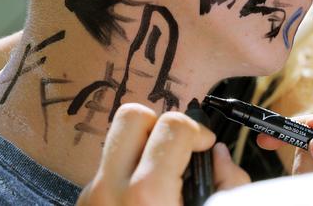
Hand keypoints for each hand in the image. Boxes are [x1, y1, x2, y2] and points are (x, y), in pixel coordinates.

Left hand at [77, 103, 249, 205]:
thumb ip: (228, 183)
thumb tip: (218, 155)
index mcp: (147, 193)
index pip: (172, 125)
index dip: (197, 130)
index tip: (205, 145)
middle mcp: (111, 189)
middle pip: (130, 116)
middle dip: (160, 122)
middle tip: (178, 148)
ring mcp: (92, 196)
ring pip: (116, 142)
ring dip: (144, 147)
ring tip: (163, 173)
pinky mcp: (84, 203)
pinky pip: (108, 168)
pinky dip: (130, 171)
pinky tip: (146, 198)